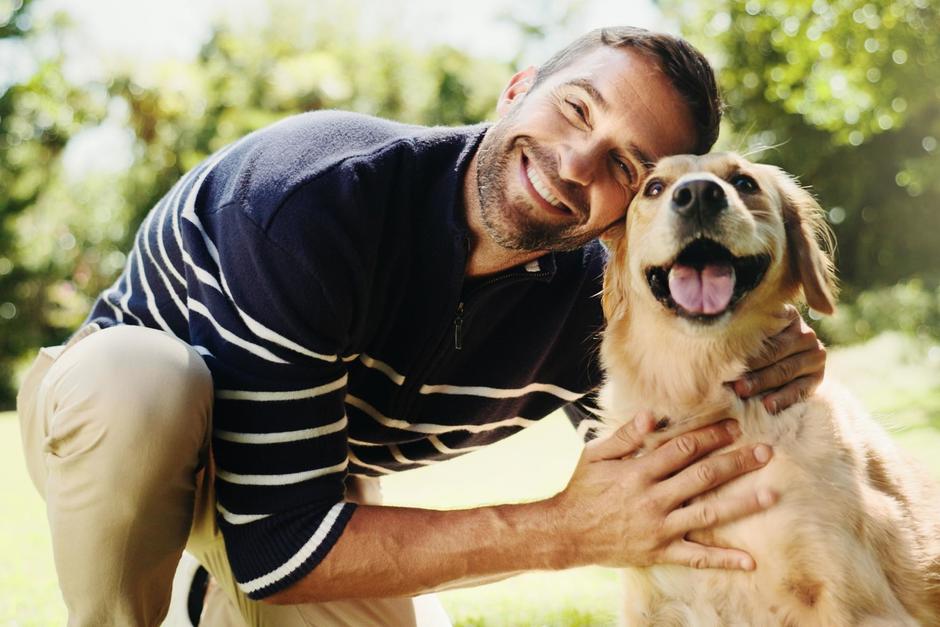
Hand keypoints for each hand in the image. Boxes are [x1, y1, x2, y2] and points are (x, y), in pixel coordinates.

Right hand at [554, 412, 775, 570]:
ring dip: (742, 504)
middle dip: (736, 462)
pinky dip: (723, 559)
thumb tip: (650, 414)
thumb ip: (624, 437)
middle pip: (703, 477)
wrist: (563, 533)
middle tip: (766, 452)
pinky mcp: (659, 551)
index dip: (710, 436)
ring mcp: (659, 527)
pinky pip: (696, 557)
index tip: (734, 426)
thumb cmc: (579, 489)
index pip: (682, 449)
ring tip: (770, 494)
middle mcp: (653, 499)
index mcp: (638, 472)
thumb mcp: (595, 456)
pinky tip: (750, 560)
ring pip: (708, 514)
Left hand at [732, 305, 826, 413]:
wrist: (780, 366)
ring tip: (742, 392)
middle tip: (730, 377)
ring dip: (762, 383)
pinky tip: (767, 406)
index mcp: (787, 315)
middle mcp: (805, 333)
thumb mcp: (751, 334)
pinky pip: (800, 389)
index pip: (767, 326)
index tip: (725, 351)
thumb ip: (742, 332)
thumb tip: (716, 339)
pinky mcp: (818, 376)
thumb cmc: (753, 346)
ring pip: (785, 370)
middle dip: (750, 366)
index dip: (746, 339)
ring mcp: (815, 355)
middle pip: (775, 350)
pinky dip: (782, 398)